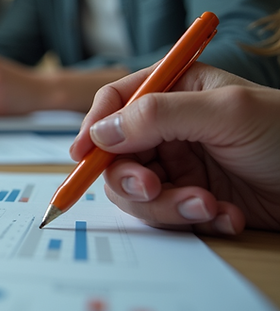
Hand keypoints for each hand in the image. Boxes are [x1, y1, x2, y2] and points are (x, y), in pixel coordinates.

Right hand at [71, 63, 279, 234]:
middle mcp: (173, 128)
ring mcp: (183, 166)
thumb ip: (157, 116)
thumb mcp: (224, 113)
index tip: (82, 154)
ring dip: (170, 205)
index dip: (95, 126)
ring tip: (209, 207)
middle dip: (132, 178)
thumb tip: (100, 132)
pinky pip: (170, 216)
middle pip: (117, 155)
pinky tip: (228, 216)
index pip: (117, 102)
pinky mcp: (196, 199)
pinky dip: (195, 220)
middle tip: (153, 190)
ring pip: (139, 192)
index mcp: (178, 90)